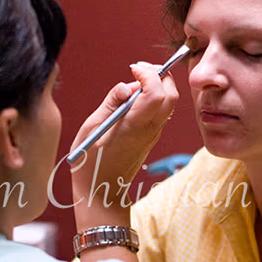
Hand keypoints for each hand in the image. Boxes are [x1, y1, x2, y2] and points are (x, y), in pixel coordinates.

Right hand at [70, 62, 177, 221]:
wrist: (101, 193)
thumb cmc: (90, 163)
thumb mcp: (92, 128)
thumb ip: (111, 104)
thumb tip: (127, 85)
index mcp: (134, 126)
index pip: (156, 92)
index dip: (148, 74)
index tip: (133, 68)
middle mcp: (149, 130)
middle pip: (171, 95)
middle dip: (160, 75)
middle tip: (139, 70)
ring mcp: (153, 136)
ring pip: (169, 104)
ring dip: (158, 87)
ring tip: (135, 84)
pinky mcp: (151, 139)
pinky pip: (161, 113)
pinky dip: (154, 99)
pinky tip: (134, 101)